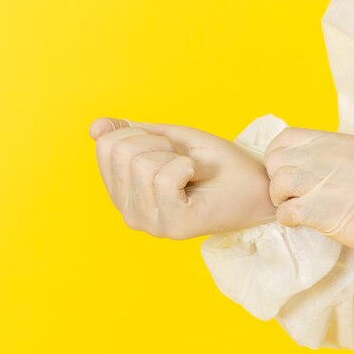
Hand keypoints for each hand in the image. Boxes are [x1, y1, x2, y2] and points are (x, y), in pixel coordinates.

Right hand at [89, 118, 275, 238]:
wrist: (259, 184)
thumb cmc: (220, 164)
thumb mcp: (170, 139)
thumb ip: (131, 133)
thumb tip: (94, 127)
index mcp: (126, 194)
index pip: (107, 145)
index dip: (143, 133)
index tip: (170, 149)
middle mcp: (131, 213)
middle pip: (119, 151)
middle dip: (158, 143)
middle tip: (185, 161)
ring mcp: (150, 223)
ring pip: (140, 162)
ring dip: (175, 155)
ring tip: (193, 172)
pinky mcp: (173, 225)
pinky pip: (163, 176)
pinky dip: (185, 165)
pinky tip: (197, 178)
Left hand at [264, 128, 353, 260]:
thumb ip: (334, 155)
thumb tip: (312, 163)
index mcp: (334, 142)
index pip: (286, 138)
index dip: (278, 156)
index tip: (286, 172)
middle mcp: (323, 157)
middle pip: (275, 161)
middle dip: (276, 180)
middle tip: (290, 195)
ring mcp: (321, 182)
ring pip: (276, 185)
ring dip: (280, 200)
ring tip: (296, 209)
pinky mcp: (320, 211)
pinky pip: (285, 213)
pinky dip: (288, 220)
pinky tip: (303, 223)